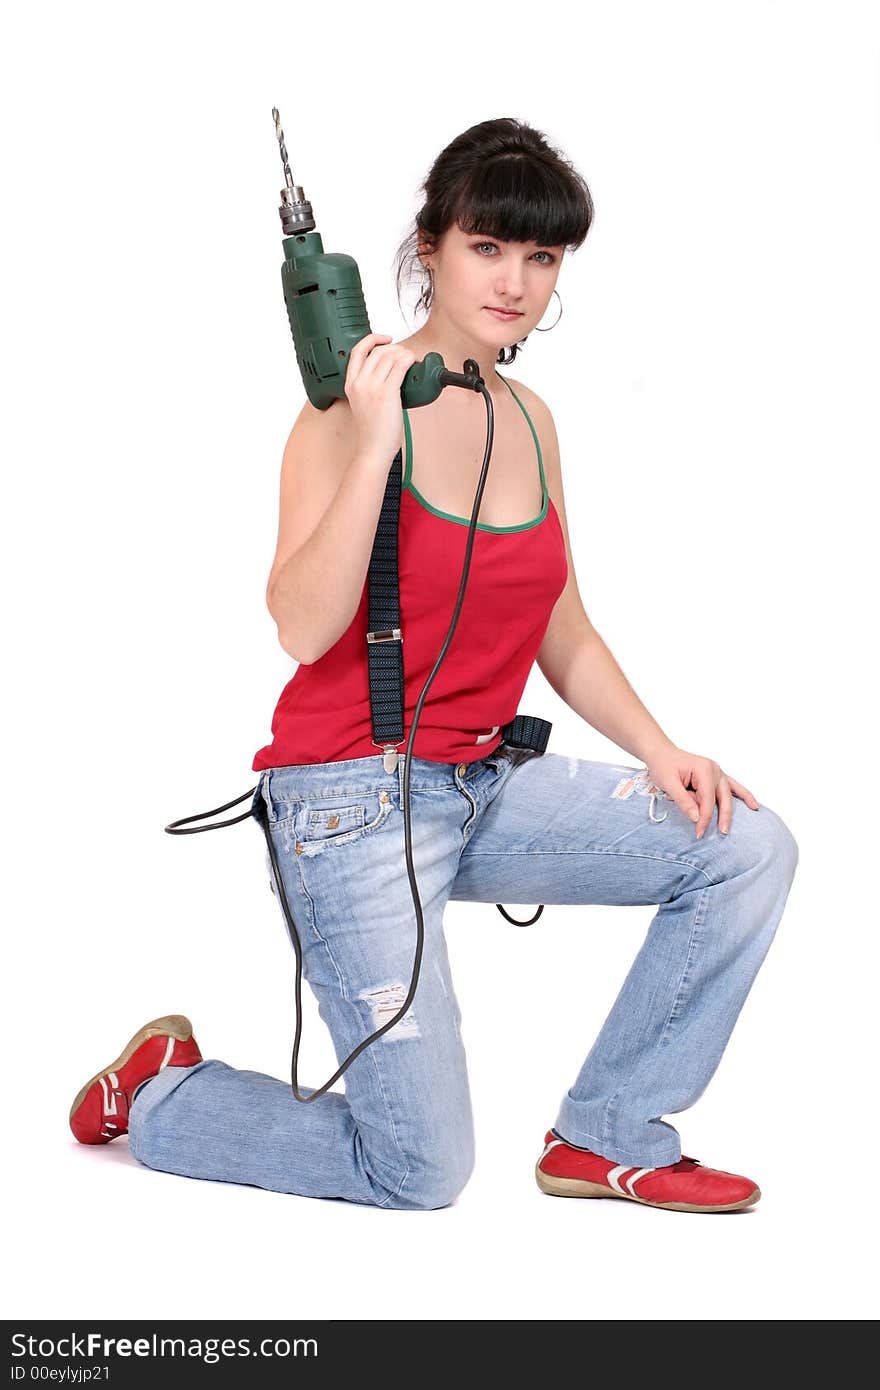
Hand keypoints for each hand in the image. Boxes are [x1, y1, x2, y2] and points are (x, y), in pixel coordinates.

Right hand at [344, 332, 416, 462]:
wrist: (374, 448)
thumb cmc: (373, 430)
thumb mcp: (363, 402)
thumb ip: (369, 385)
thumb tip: (389, 370)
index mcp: (350, 384)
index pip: (358, 350)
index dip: (373, 339)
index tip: (385, 339)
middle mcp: (359, 383)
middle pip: (378, 351)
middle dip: (395, 348)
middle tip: (405, 354)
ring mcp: (372, 387)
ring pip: (390, 356)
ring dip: (405, 353)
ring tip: (412, 360)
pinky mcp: (387, 393)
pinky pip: (400, 366)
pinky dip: (409, 359)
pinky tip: (413, 362)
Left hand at [643, 743, 759, 837]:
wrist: (661, 753)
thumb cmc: (663, 765)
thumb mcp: (668, 783)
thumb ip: (683, 801)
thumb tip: (697, 817)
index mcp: (704, 770)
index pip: (708, 800)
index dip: (704, 818)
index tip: (699, 832)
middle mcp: (714, 770)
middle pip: (722, 798)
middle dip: (721, 817)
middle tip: (720, 834)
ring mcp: (717, 772)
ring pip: (729, 794)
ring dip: (731, 811)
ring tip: (730, 827)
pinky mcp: (716, 775)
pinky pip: (732, 787)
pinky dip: (743, 795)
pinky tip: (754, 805)